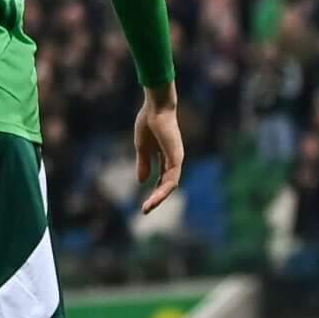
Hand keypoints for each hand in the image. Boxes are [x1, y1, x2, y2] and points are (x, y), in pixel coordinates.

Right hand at [135, 86, 184, 214]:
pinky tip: (154, 196)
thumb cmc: (148, 121)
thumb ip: (143, 163)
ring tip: (147, 207)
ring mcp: (176, 159)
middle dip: (157, 198)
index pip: (163, 178)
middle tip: (145, 210)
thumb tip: (142, 181)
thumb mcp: (142, 147)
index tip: (145, 202)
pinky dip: (163, 189)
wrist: (156, 107)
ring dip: (159, 197)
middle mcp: (174, 159)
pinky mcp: (176, 158)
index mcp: (166, 156)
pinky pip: (171, 179)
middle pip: (167, 184)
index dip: (155, 190)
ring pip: (170, 185)